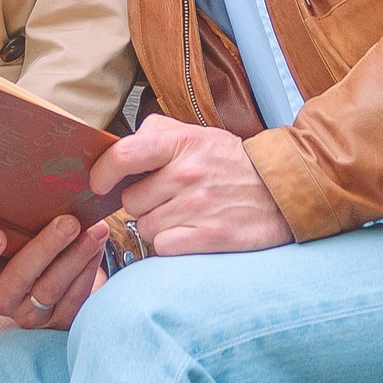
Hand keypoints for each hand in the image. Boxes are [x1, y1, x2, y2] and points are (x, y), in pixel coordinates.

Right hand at [0, 214, 107, 331]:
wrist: (41, 276)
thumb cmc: (22, 243)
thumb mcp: (9, 233)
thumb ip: (10, 219)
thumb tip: (31, 189)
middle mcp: (1, 297)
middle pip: (21, 275)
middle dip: (48, 247)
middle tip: (69, 222)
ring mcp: (28, 314)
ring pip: (51, 288)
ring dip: (77, 257)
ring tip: (95, 231)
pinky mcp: (56, 322)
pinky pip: (73, 300)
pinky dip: (88, 271)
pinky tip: (98, 248)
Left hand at [89, 116, 291, 256]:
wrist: (282, 190)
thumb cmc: (231, 163)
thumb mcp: (197, 134)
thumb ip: (156, 135)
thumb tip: (116, 150)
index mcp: (182, 143)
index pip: (123, 155)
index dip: (102, 172)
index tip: (99, 183)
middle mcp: (188, 174)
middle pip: (130, 201)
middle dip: (142, 204)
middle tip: (168, 199)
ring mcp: (199, 207)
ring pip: (145, 227)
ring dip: (157, 226)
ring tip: (184, 215)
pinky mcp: (210, 237)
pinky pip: (163, 247)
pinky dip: (171, 244)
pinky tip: (190, 233)